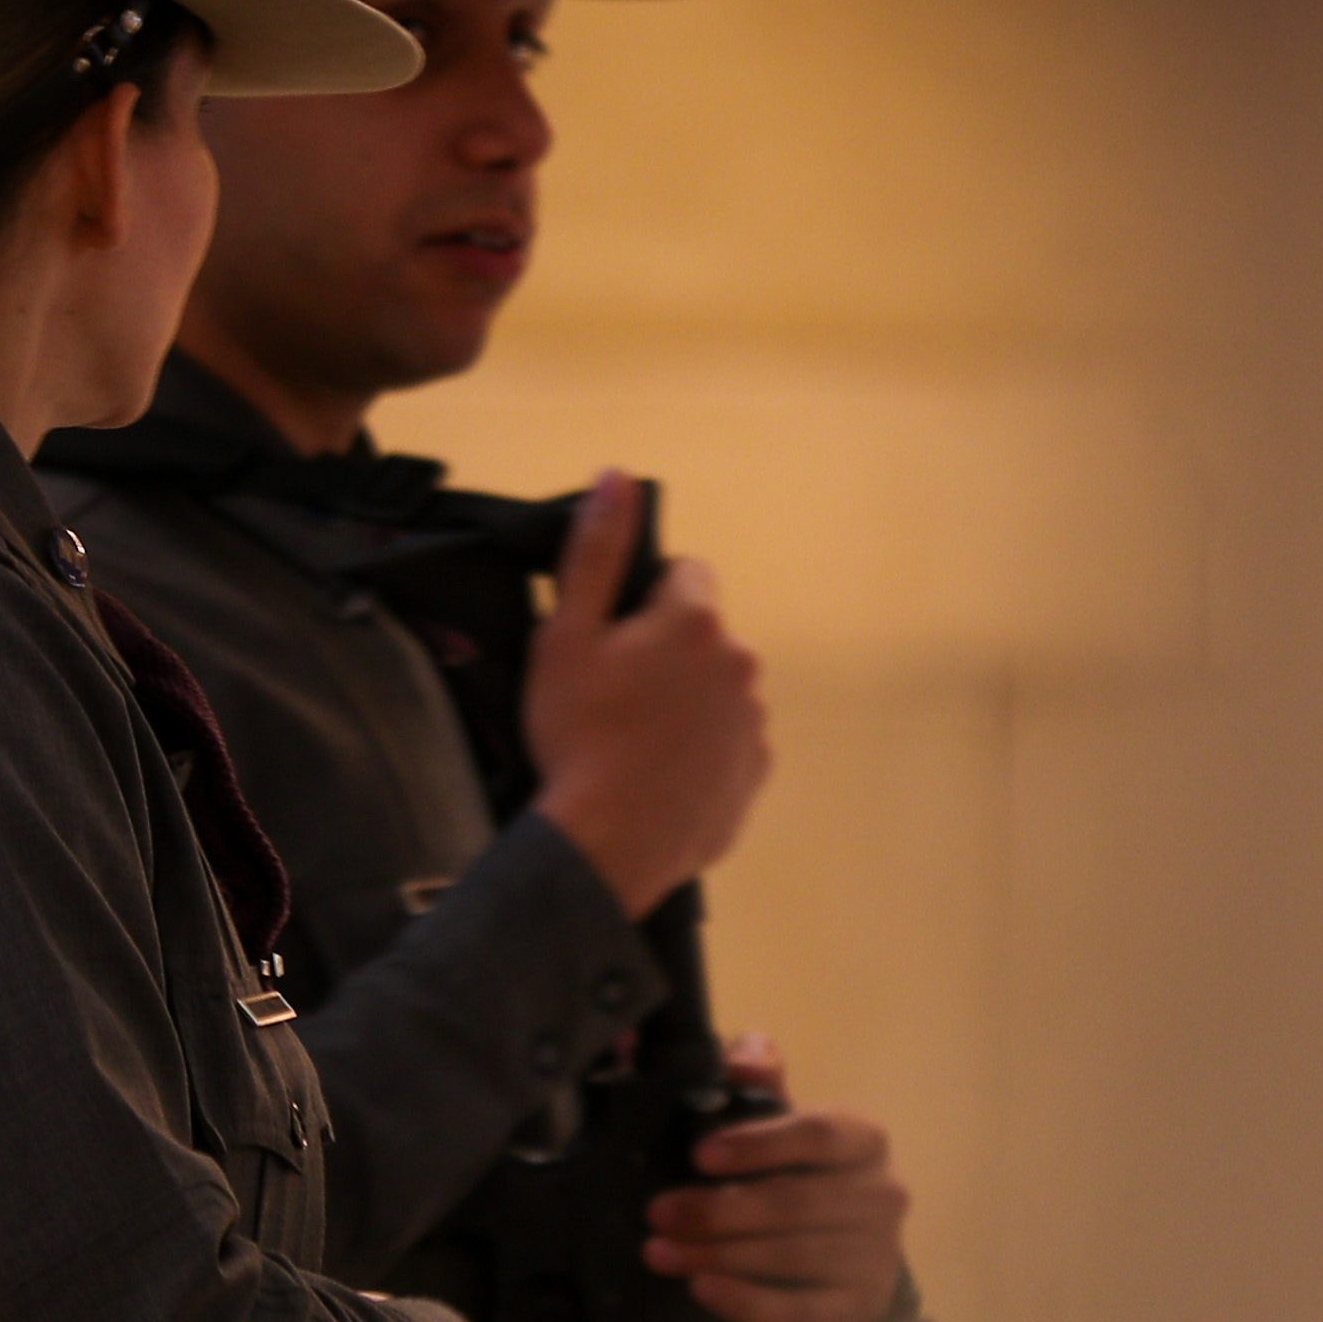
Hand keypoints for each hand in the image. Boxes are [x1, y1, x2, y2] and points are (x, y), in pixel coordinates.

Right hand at [525, 472, 768, 917]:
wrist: (606, 845)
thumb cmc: (579, 735)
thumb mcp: (567, 635)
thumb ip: (596, 551)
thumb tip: (616, 476)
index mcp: (697, 621)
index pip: (686, 574)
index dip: (644, 600)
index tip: (613, 640)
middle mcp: (742, 664)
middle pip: (703, 634)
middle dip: (668, 651)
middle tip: (614, 695)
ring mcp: (754, 724)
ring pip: (717, 690)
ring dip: (686, 701)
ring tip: (633, 742)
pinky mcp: (755, 775)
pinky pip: (727, 743)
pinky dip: (699, 750)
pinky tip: (657, 775)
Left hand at [643, 1035, 907, 1321]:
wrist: (846, 1251)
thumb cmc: (804, 1176)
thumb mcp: (782, 1124)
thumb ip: (762, 1084)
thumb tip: (745, 1053)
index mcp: (864, 1139)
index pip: (818, 1134)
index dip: (759, 1144)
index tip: (699, 1155)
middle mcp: (884, 1195)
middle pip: (797, 1202)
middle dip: (719, 1210)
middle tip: (659, 1212)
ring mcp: (878, 1256)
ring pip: (793, 1256)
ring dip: (720, 1255)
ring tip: (663, 1252)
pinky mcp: (862, 1306)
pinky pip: (802, 1311)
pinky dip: (749, 1303)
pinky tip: (704, 1289)